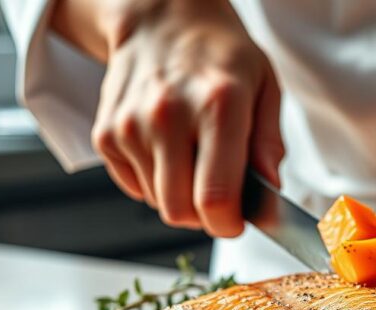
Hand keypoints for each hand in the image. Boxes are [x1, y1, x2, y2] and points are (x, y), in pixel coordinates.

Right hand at [88, 0, 282, 236]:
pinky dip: (154, 183)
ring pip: (158, 203)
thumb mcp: (265, 87)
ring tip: (194, 160)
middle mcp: (169, 114)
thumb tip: (269, 188)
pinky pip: (134, 188)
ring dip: (180, 197)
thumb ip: (269, 143)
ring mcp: (131, 125)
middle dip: (204, 218)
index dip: (228, 224)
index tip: (236, 221)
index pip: (216, 197)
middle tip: (218, 198)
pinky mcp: (106, 134)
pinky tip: (168, 151)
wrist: (161, 18)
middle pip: (180, 210)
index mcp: (218, 105)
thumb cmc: (220, 55)